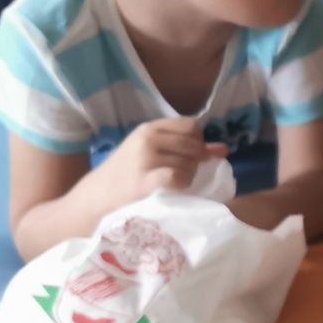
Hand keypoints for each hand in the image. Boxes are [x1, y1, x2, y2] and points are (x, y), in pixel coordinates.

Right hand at [93, 116, 226, 208]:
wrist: (98, 196)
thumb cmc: (128, 173)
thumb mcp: (151, 151)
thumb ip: (185, 146)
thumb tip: (224, 149)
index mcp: (150, 128)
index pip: (191, 125)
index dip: (197, 141)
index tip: (189, 154)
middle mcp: (148, 139)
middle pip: (194, 144)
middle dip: (195, 160)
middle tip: (179, 171)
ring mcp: (146, 158)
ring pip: (190, 163)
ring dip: (188, 175)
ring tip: (171, 181)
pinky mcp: (146, 180)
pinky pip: (180, 177)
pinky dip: (183, 184)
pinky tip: (173, 188)